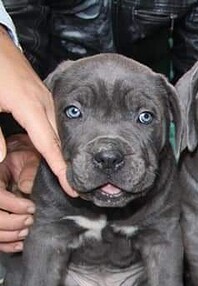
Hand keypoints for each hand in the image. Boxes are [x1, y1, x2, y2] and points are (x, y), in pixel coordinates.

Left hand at [0, 30, 75, 197]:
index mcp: (29, 106)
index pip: (49, 145)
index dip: (61, 169)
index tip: (73, 188)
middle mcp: (43, 103)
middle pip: (60, 140)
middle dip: (69, 165)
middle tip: (78, 188)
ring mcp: (45, 98)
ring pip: (59, 130)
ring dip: (66, 151)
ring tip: (72, 172)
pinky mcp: (42, 95)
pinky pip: (55, 121)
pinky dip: (59, 136)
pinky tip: (59, 146)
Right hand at [0, 134, 35, 251]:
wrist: (16, 165)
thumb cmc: (23, 161)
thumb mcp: (28, 158)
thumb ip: (29, 169)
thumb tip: (26, 187)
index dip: (13, 205)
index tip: (31, 208)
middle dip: (12, 222)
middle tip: (31, 221)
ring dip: (10, 235)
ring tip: (27, 231)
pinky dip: (7, 245)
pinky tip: (20, 243)